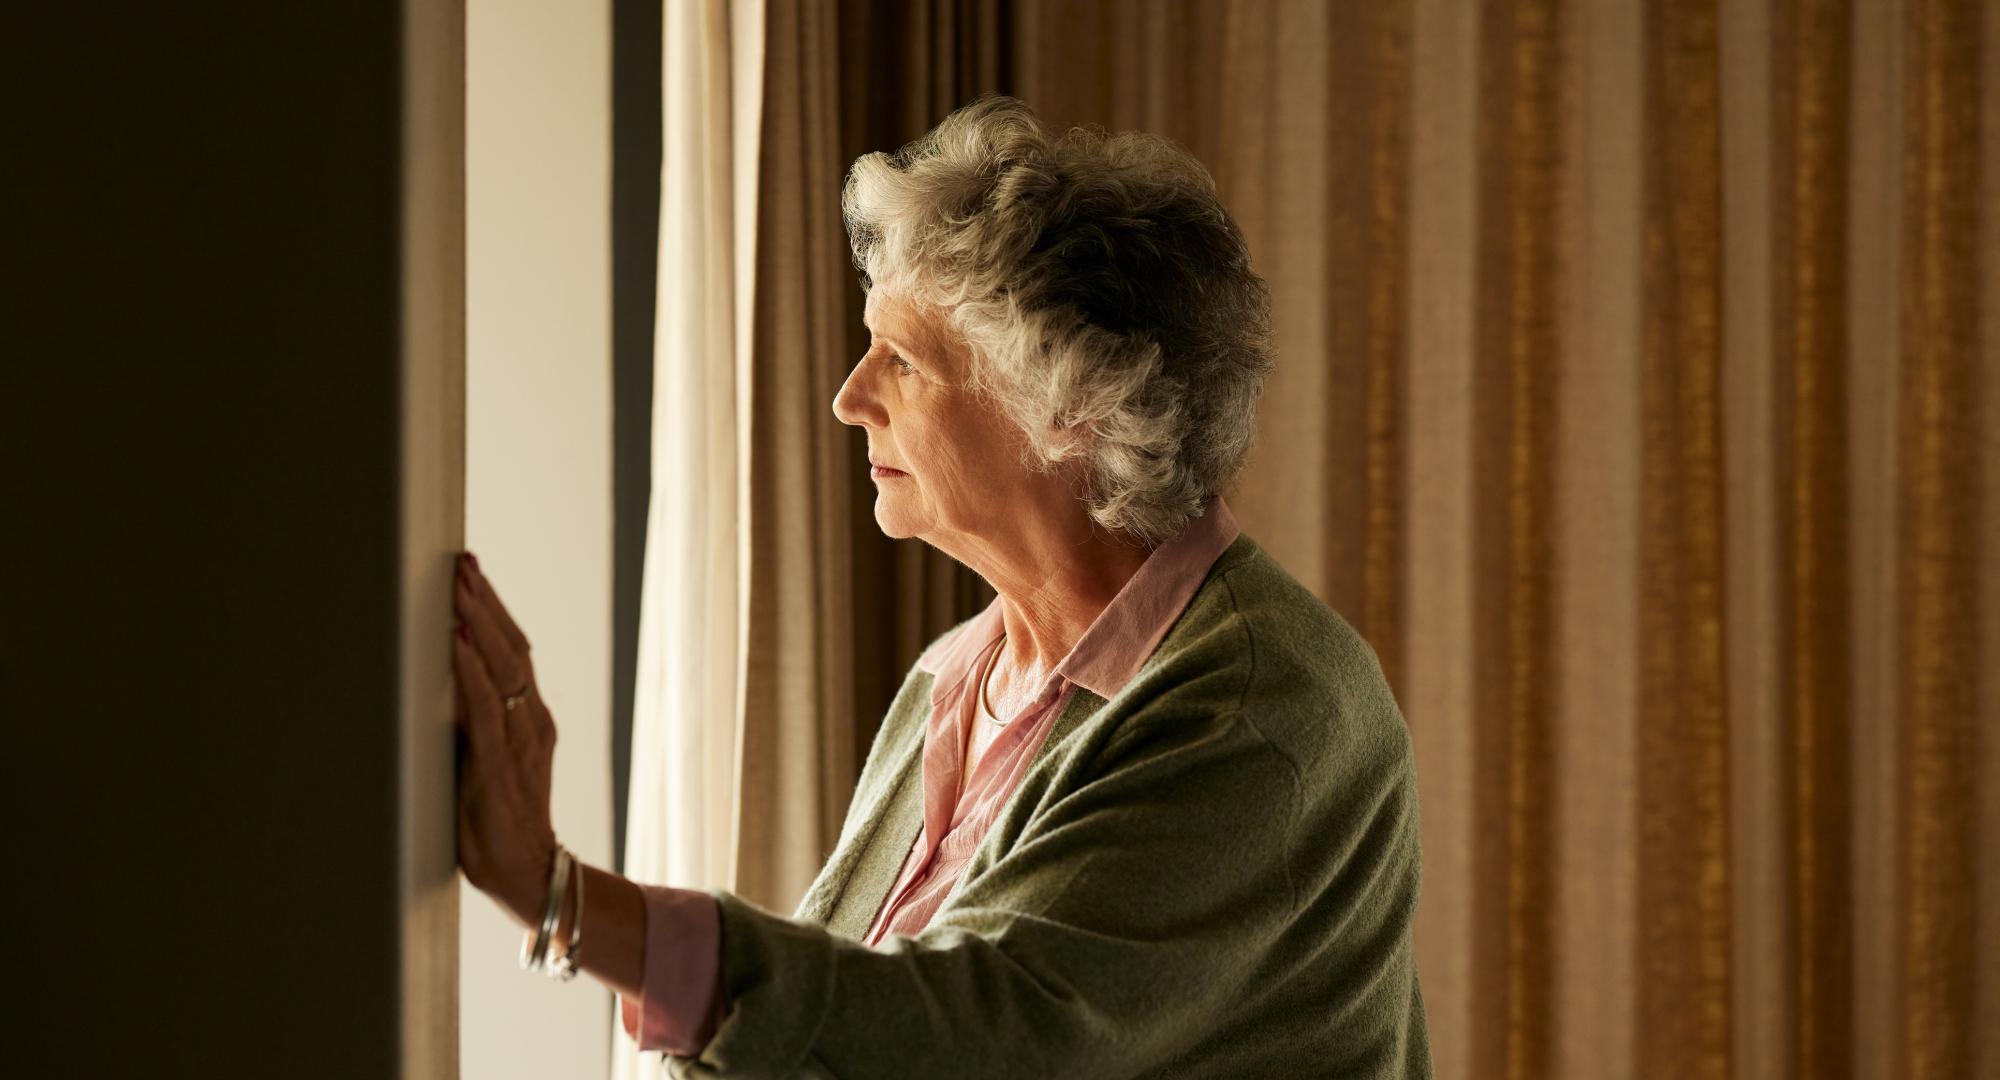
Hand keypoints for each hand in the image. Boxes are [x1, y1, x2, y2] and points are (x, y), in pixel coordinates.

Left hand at [451, 552, 559, 925]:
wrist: (528, 874)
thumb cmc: (497, 824)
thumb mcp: (485, 764)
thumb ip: (471, 726)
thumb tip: (434, 685)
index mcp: (530, 720)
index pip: (515, 652)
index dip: (494, 610)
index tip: (471, 572)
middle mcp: (532, 723)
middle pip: (512, 648)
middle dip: (484, 602)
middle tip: (462, 562)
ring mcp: (520, 742)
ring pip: (503, 668)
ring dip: (478, 623)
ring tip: (458, 586)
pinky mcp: (500, 765)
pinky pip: (486, 709)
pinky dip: (471, 672)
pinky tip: (458, 643)